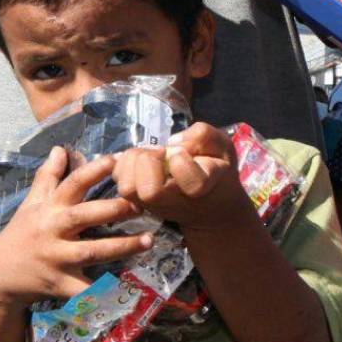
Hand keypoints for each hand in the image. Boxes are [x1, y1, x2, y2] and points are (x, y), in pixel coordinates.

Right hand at [0, 148, 149, 306]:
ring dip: (121, 246)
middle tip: (141, 204)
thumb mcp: (31, 205)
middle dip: (112, 209)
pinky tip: (128, 285)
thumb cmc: (21, 235)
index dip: (92, 171)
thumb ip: (48, 177)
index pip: (71, 185)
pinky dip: (104, 289)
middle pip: (84, 216)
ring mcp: (57, 258)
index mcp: (49, 210)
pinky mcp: (61, 284)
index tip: (116, 159)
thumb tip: (60, 149)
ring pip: (92, 251)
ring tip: (149, 240)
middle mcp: (53, 231)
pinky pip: (86, 288)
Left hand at [112, 122, 249, 230]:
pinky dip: (123, 162)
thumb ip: (204, 135)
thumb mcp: (223, 147)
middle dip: (149, 161)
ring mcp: (152, 204)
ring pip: (127, 188)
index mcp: (201, 188)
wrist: (209, 207)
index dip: (182, 161)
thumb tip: (173, 142)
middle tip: (161, 152)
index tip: (185, 153)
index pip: (191, 183)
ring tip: (149, 154)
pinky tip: (140, 158)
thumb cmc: (216, 172)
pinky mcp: (137, 199)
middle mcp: (173, 201)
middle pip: (149, 191)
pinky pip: (118, 179)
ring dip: (133, 161)